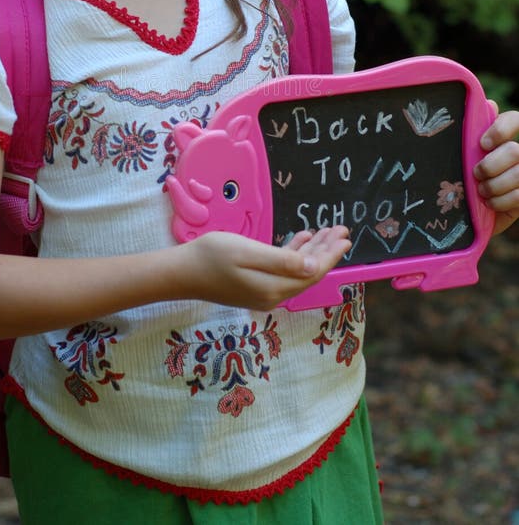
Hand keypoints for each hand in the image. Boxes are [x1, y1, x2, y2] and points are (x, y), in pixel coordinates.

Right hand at [183, 227, 350, 310]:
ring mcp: (262, 293)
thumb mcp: (247, 252)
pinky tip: (299, 239)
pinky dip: (293, 254)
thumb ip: (281, 261)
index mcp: (274, 288)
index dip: (330, 255)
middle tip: (341, 230)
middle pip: (307, 273)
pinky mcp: (254, 287)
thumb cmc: (212, 256)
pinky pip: (283, 271)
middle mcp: (272, 295)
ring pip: (296, 271)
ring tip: (326, 232)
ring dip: (312, 251)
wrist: (181, 272)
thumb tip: (311, 267)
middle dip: (326, 251)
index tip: (345, 238)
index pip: (311, 272)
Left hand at [474, 106, 518, 234]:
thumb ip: (475, 133)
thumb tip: (489, 105)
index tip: (482, 144)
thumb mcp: (468, 156)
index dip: (500, 130)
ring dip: (495, 185)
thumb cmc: (469, 178)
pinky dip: (501, 201)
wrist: (474, 212)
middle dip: (491, 165)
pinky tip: (490, 203)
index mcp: (506, 138)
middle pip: (514, 150)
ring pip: (518, 174)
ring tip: (481, 191)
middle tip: (476, 174)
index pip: (515, 120)